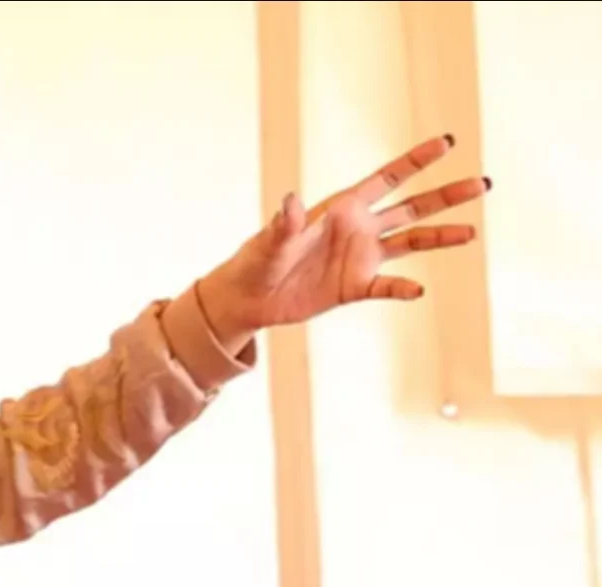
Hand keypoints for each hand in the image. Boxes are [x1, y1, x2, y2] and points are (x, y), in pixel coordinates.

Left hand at [197, 134, 490, 346]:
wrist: (248, 298)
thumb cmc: (255, 261)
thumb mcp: (270, 242)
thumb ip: (285, 224)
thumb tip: (289, 200)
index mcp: (341, 208)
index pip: (387, 178)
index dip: (416, 160)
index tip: (448, 142)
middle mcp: (357, 229)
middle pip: (412, 208)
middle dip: (446, 196)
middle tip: (483, 184)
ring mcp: (359, 257)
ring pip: (410, 242)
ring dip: (440, 237)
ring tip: (472, 233)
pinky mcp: (354, 287)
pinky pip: (386, 286)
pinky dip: (402, 288)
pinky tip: (417, 290)